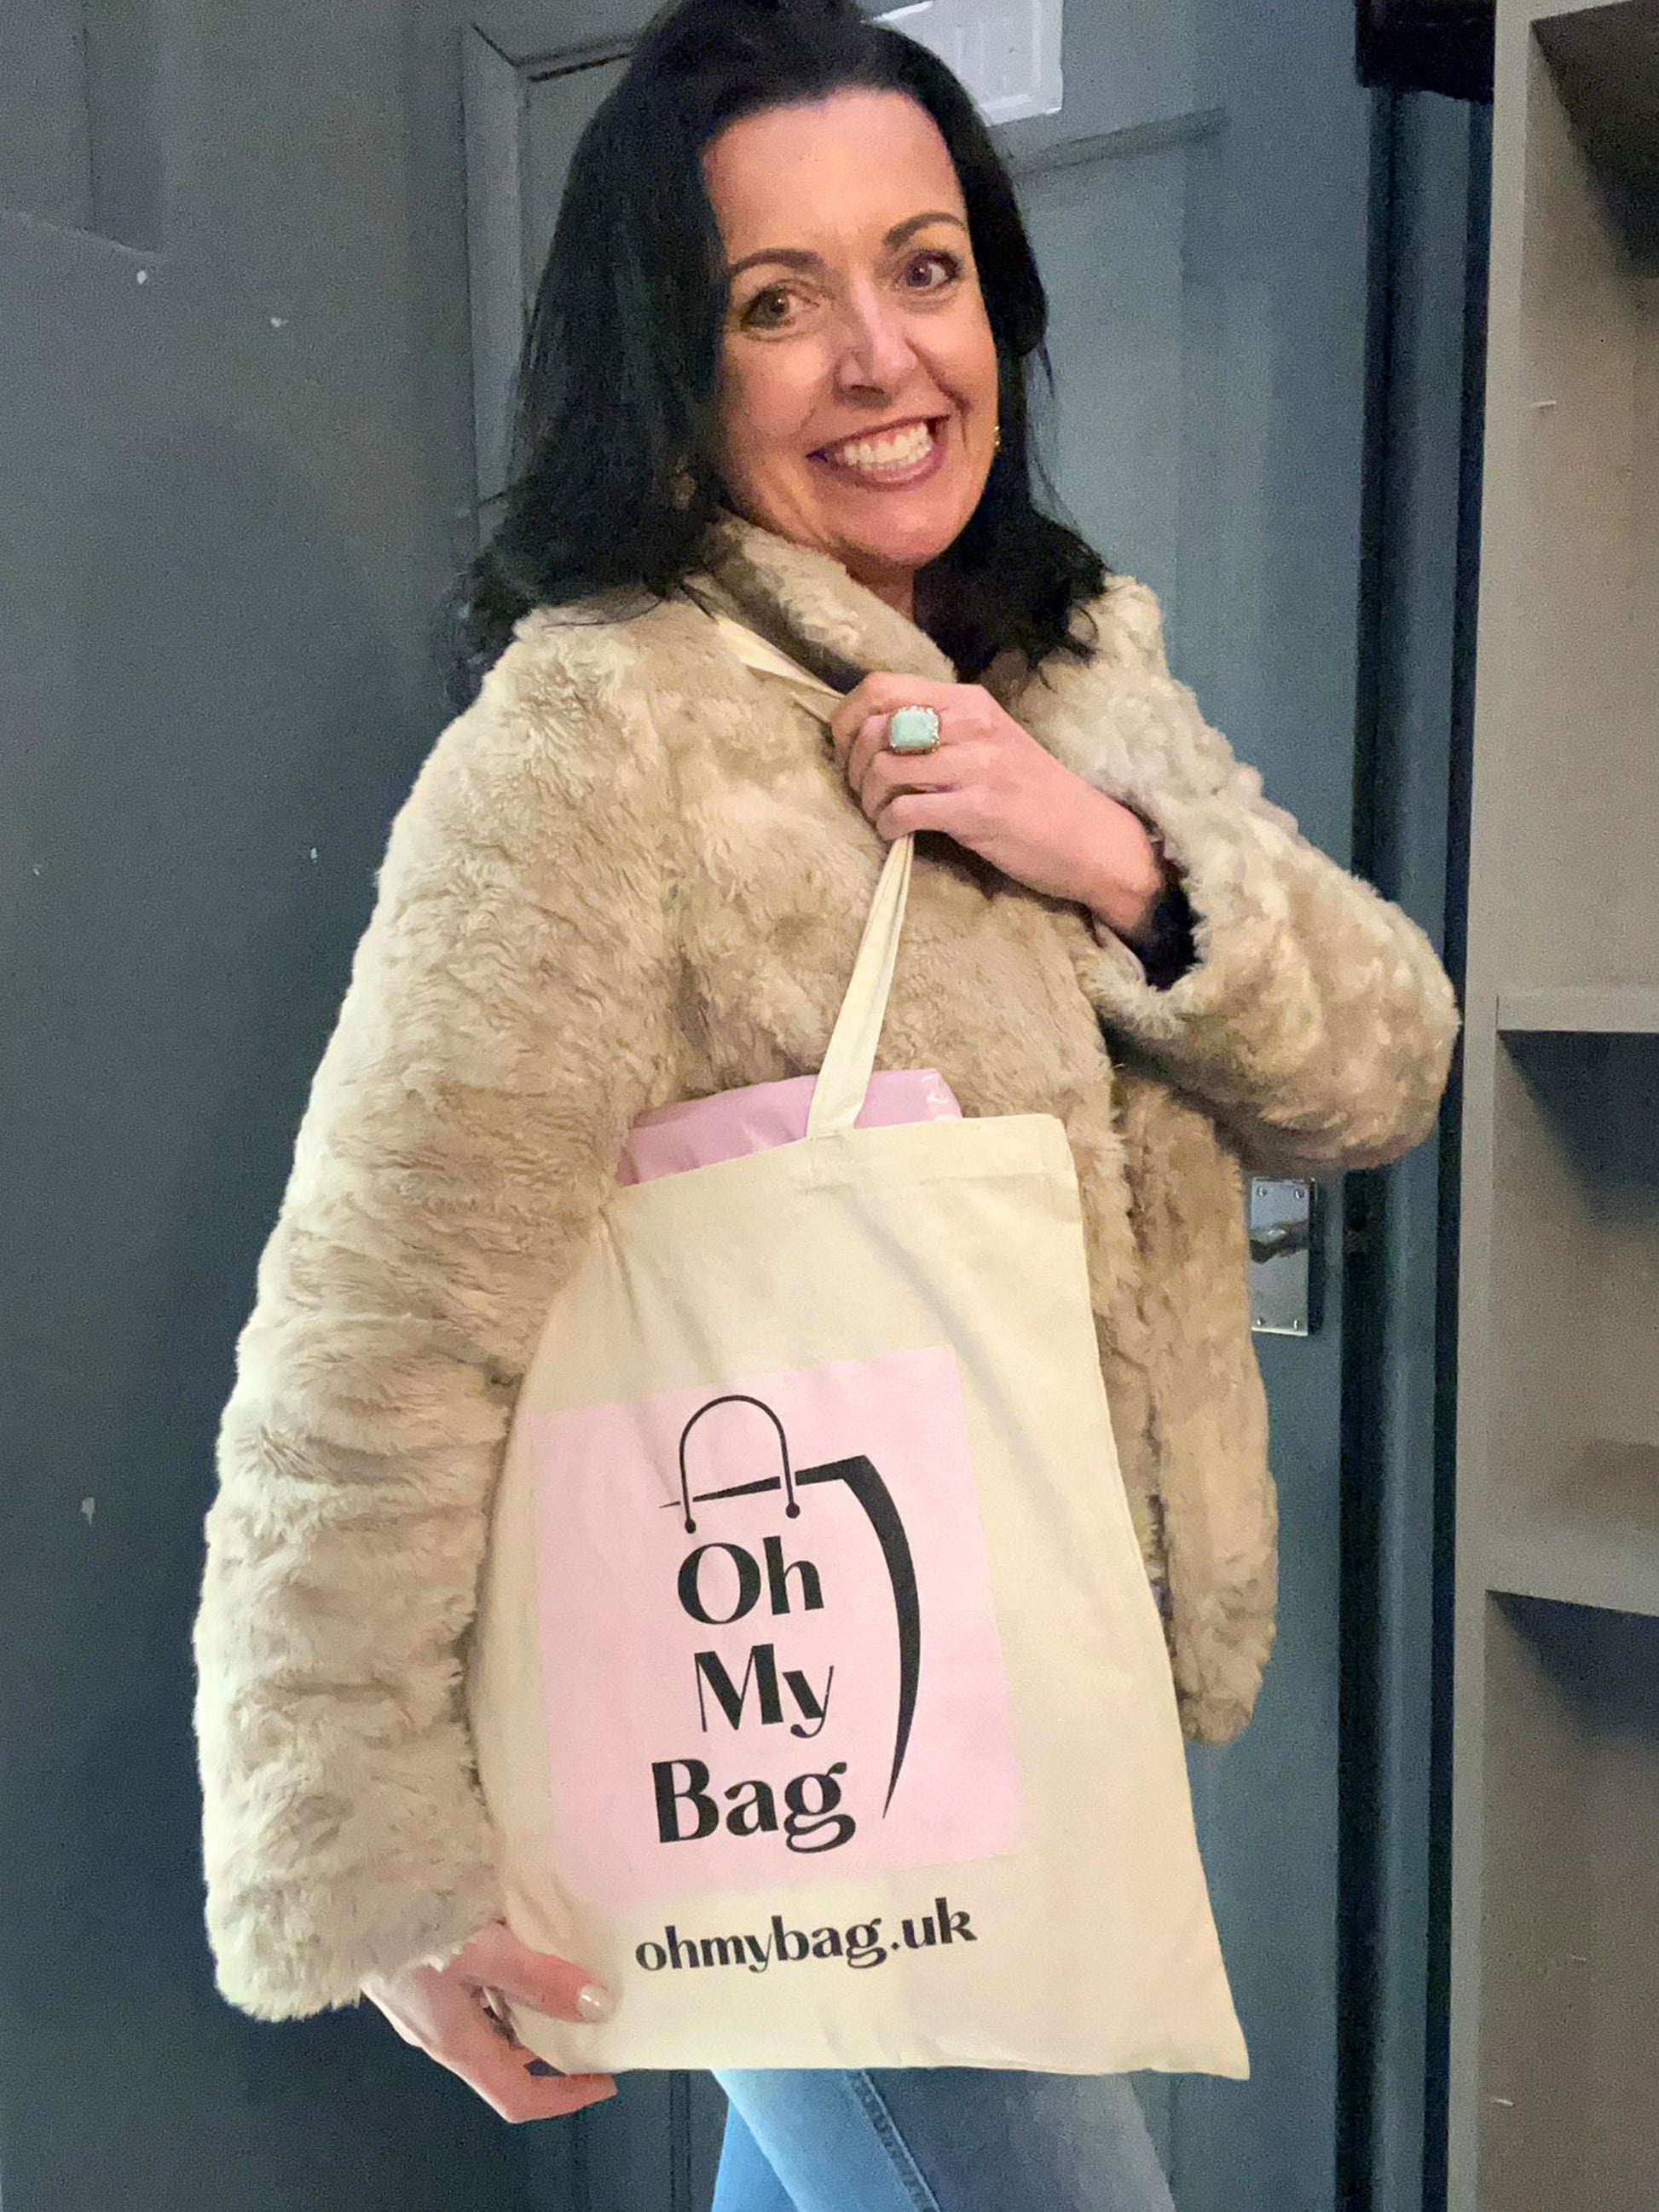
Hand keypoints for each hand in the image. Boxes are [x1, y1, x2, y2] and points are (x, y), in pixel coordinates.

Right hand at [363, 1920, 616, 2123]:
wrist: (349, 1894)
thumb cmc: (414, 1928)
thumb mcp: (484, 1951)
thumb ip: (538, 1978)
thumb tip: (598, 2006)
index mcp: (457, 2044)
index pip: (517, 2097)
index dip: (564, 2096)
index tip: (606, 2080)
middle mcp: (442, 2035)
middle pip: (507, 2062)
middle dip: (553, 2048)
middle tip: (595, 2017)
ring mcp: (427, 2006)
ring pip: (492, 2025)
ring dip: (531, 2012)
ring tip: (570, 1976)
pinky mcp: (419, 1976)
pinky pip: (475, 1996)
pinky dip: (507, 1986)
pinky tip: (524, 1947)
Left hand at [827, 674, 1168, 943]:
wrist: (1090, 838)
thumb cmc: (1033, 793)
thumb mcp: (989, 743)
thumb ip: (940, 731)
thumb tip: (871, 733)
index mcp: (969, 702)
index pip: (882, 686)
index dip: (847, 719)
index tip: (847, 753)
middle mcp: (972, 725)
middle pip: (874, 726)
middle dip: (853, 766)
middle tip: (864, 793)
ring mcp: (977, 766)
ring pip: (884, 768)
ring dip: (868, 800)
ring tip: (881, 816)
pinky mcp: (978, 810)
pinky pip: (905, 811)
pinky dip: (888, 827)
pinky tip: (896, 835)